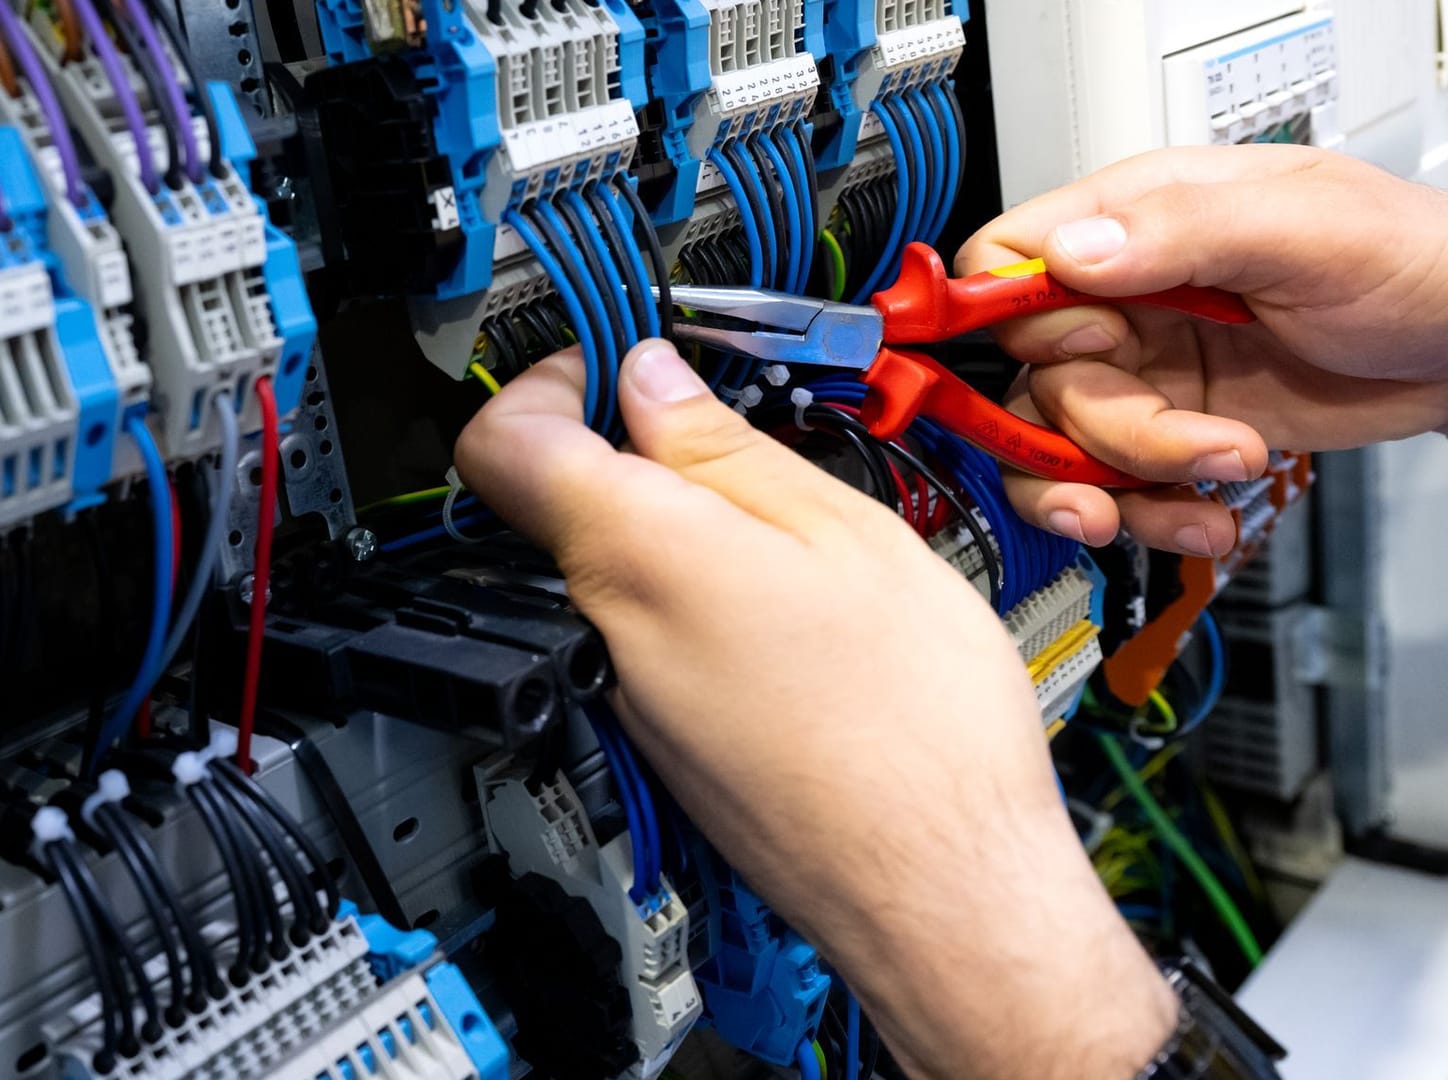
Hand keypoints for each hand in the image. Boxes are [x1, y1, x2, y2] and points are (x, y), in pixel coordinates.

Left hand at [456, 342, 1175, 1079]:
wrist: (944, 897)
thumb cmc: (918, 730)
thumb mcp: (845, 533)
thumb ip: (726, 449)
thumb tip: (650, 383)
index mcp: (636, 557)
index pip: (502, 441)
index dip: (545, 377)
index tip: (610, 354)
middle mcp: (606, 632)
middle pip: (556, 501)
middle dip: (627, 443)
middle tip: (726, 423)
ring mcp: (625, 696)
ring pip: (609, 567)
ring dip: (673, 519)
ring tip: (784, 520)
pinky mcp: (660, 740)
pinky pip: (646, 632)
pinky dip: (694, 590)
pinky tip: (787, 603)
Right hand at [958, 145, 1447, 553]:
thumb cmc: (1410, 259)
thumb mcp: (1306, 227)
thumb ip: (1185, 230)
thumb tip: (1072, 251)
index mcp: (1137, 221)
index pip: (1007, 257)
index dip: (1006, 313)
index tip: (1059, 357)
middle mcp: (1123, 299)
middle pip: (1035, 377)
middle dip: (1100, 430)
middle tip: (1183, 440)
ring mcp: (1143, 371)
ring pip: (1062, 446)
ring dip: (1126, 485)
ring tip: (1211, 482)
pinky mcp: (1169, 432)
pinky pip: (1112, 488)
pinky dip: (1150, 516)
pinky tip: (1205, 515)